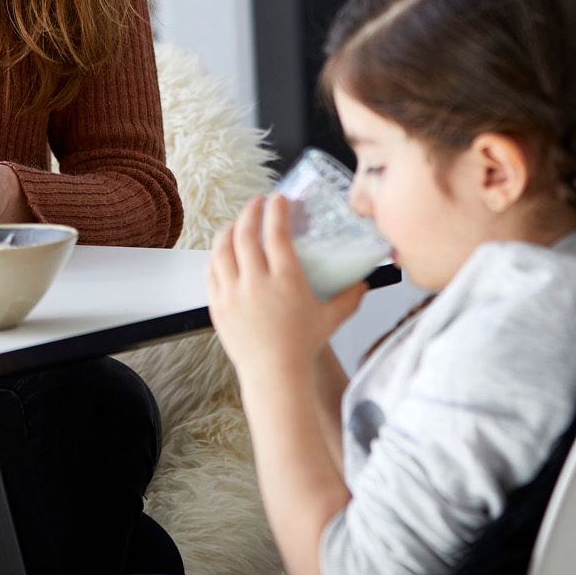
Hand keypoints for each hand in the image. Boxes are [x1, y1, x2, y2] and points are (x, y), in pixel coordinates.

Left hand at [209, 195, 364, 383]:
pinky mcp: (218, 305)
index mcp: (286, 280)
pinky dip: (216, 255)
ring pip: (222, 249)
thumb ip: (349, 298)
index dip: (277, 210)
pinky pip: (211, 271)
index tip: (279, 198)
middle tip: (258, 202)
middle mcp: (256, 283)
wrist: (274, 376)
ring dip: (229, 229)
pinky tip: (223, 250)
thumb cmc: (302, 347)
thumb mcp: (331, 319)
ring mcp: (233, 294)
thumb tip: (364, 282)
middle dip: (251, 211)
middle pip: (246, 234)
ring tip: (237, 222)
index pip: (277, 233)